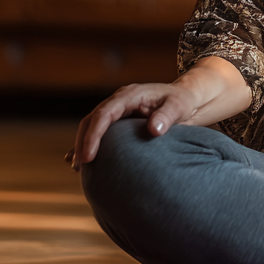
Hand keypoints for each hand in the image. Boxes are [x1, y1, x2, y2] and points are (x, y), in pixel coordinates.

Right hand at [67, 81, 200, 171]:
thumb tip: (154, 130)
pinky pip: (98, 130)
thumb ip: (166, 116)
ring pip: (92, 125)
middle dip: (83, 142)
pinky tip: (79, 160)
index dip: (94, 135)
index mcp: (130, 95)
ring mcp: (117, 109)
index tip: (89, 156)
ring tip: (78, 168)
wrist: (185, 97)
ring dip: (83, 144)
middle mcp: (119, 100)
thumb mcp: (178, 106)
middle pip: (92, 119)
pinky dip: (88, 144)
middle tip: (81, 166)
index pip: (104, 114)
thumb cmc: (181, 101)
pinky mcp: (119, 119)